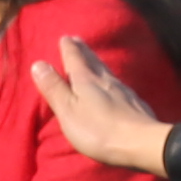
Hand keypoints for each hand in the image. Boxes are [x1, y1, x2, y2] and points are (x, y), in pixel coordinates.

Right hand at [33, 34, 172, 180]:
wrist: (141, 143)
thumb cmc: (99, 130)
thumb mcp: (68, 111)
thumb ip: (54, 88)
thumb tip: (38, 63)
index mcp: (86, 80)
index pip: (74, 58)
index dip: (68, 48)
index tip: (65, 37)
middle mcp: (105, 80)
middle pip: (92, 60)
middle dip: (83, 50)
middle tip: (77, 39)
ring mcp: (123, 91)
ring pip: (106, 71)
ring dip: (97, 62)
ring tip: (92, 59)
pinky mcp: (135, 104)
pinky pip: (118, 85)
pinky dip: (110, 79)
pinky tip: (114, 85)